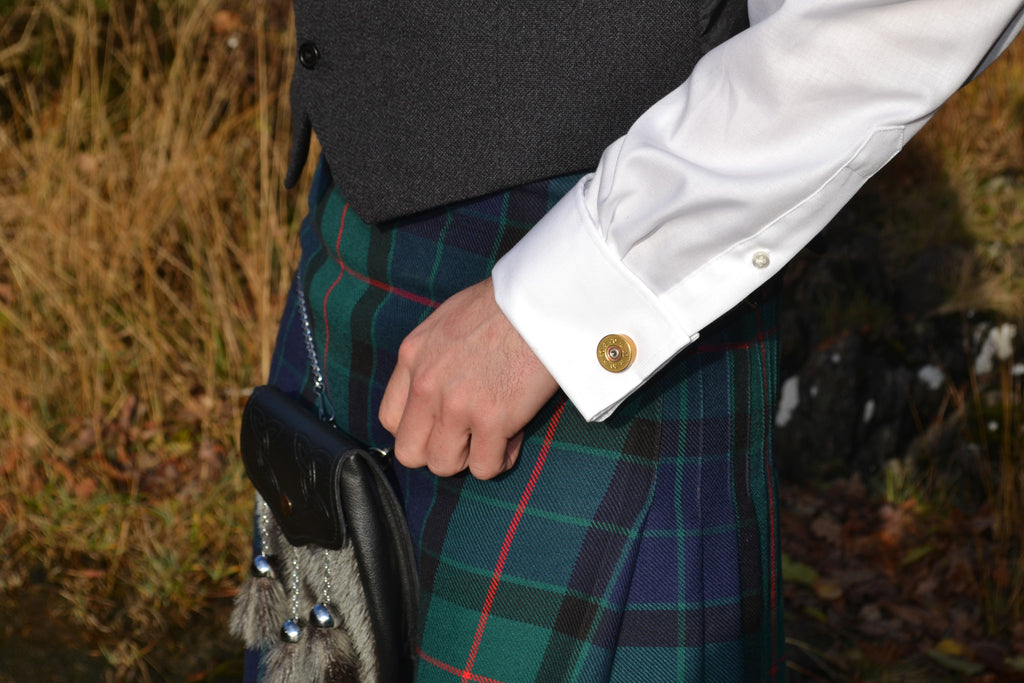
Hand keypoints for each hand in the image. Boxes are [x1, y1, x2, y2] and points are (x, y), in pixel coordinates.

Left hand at [379, 278, 558, 478]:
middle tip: (466, 437)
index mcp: (413, 357)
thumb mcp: (447, 322)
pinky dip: (500, 459)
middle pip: (410, 452)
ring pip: (444, 465)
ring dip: (469, 457)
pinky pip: (485, 467)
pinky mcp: (492, 419)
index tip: (441, 425)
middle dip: (438, 450)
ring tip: (492, 435)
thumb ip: (432, 357)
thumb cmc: (503, 306)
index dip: (418, 430)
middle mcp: (426, 385)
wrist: (539, 300)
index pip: (390, 419)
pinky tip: (512, 438)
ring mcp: (457, 405)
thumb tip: (440, 386)